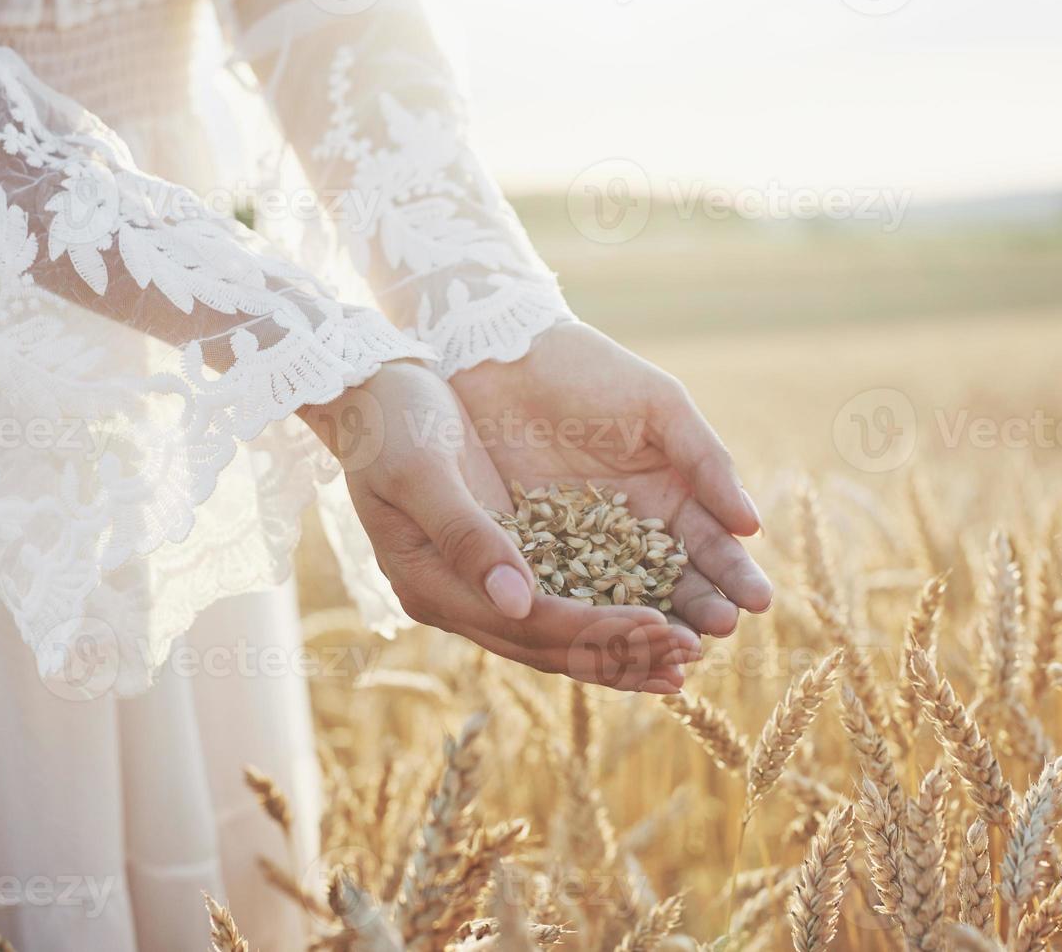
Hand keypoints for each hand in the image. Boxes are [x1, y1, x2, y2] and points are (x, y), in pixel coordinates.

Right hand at [299, 362, 700, 692]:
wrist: (371, 397)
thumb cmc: (392, 423)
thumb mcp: (422, 470)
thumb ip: (467, 536)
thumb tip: (519, 602)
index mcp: (432, 586)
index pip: (529, 624)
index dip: (595, 630)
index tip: (660, 625)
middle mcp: (456, 600)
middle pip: (549, 646)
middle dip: (620, 654)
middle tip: (690, 659)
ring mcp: (478, 588)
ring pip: (557, 639)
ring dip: (619, 653)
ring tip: (683, 665)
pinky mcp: (500, 566)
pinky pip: (559, 608)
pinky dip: (605, 622)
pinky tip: (653, 624)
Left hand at [450, 323, 771, 637]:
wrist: (503, 355)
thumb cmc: (590, 372)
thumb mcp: (659, 406)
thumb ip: (705, 460)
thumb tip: (751, 524)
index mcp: (673, 497)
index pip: (713, 548)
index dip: (735, 575)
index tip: (757, 600)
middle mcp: (633, 532)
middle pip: (675, 585)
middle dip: (702, 610)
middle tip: (721, 631)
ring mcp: (581, 549)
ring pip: (622, 601)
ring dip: (651, 626)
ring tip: (675, 648)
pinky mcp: (530, 556)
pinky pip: (561, 595)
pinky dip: (583, 620)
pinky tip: (604, 640)